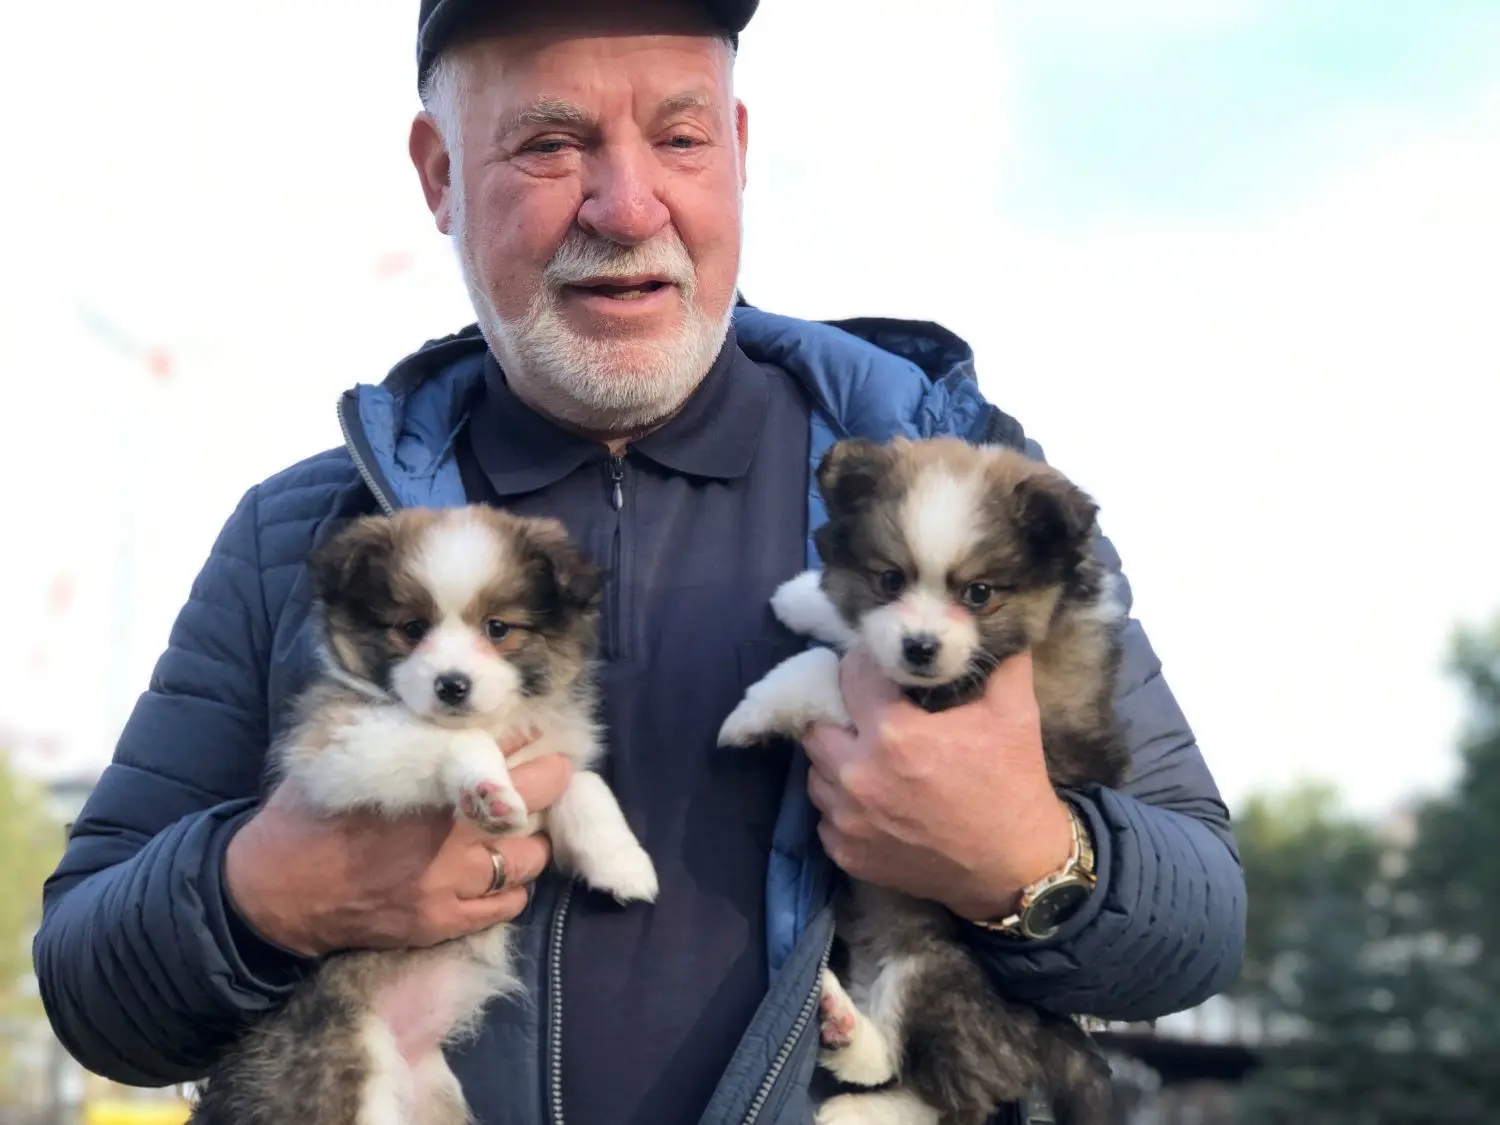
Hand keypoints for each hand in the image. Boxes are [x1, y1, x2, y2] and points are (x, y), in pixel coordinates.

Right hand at [224, 731, 573, 955]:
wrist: (273, 891)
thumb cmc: (311, 814)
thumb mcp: (353, 757)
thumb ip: (405, 738)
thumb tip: (445, 711)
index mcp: (427, 783)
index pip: (506, 751)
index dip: (530, 741)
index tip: (538, 736)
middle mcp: (449, 833)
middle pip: (536, 801)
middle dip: (548, 783)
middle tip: (546, 777)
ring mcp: (449, 882)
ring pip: (529, 859)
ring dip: (530, 841)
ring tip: (516, 830)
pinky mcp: (442, 922)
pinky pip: (507, 905)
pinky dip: (511, 887)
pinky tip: (496, 874)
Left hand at [803, 648, 1073, 921]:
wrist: (1016, 869)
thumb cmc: (1013, 785)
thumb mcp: (1015, 713)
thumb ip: (998, 661)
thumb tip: (990, 624)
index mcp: (894, 735)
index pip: (851, 676)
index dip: (866, 665)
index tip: (880, 669)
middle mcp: (859, 776)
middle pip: (816, 725)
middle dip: (838, 713)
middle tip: (867, 714)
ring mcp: (849, 820)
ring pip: (815, 771)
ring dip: (836, 758)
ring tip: (868, 755)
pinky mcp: (848, 854)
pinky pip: (824, 816)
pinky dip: (841, 804)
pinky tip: (872, 797)